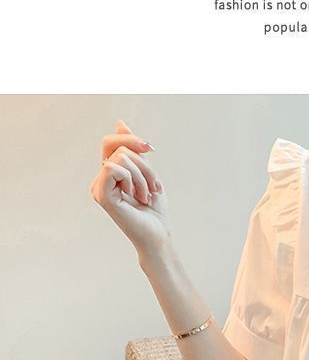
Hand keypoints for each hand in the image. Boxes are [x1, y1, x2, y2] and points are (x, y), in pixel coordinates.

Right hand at [90, 118, 170, 255]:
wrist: (158, 235)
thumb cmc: (155, 211)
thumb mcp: (146, 172)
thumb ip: (132, 150)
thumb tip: (119, 123)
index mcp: (109, 175)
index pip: (112, 142)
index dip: (132, 139)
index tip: (151, 148)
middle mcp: (100, 180)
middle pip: (118, 146)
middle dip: (143, 162)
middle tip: (154, 185)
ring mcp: (99, 188)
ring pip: (120, 157)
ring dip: (143, 175)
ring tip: (147, 195)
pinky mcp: (101, 196)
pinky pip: (114, 167)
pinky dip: (132, 179)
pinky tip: (136, 197)